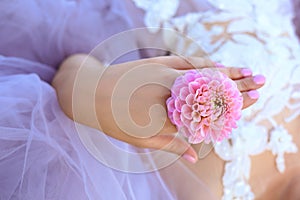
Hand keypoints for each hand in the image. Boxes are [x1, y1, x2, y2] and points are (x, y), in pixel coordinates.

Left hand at [53, 55, 264, 163]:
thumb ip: (170, 146)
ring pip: (203, 72)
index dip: (232, 106)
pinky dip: (206, 63)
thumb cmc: (114, 121)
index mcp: (167, 115)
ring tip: (248, 70)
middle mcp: (170, 93)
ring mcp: (164, 74)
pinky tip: (219, 63)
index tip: (252, 102)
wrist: (89, 93)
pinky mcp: (158, 63)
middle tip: (262, 83)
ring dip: (228, 71)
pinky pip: (188, 63)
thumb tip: (194, 156)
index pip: (208, 111)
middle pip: (211, 89)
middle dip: (239, 86)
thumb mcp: (140, 140)